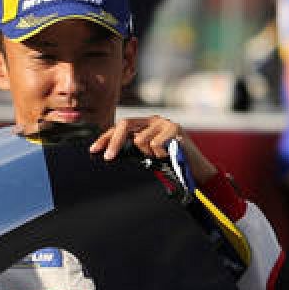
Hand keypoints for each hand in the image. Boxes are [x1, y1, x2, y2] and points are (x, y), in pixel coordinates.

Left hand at [90, 115, 217, 183]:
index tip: (93, 150)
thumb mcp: (146, 155)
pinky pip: (155, 145)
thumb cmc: (170, 162)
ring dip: (148, 155)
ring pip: (140, 140)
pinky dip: (160, 155)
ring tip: (161, 158)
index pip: (120, 127)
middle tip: (107, 158)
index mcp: (145, 124)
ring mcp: (165, 123)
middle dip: (113, 142)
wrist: (195, 169)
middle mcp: (154, 120)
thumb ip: (131, 149)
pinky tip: (169, 156)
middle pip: (125, 125)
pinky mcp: (175, 129)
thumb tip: (108, 152)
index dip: (105, 138)